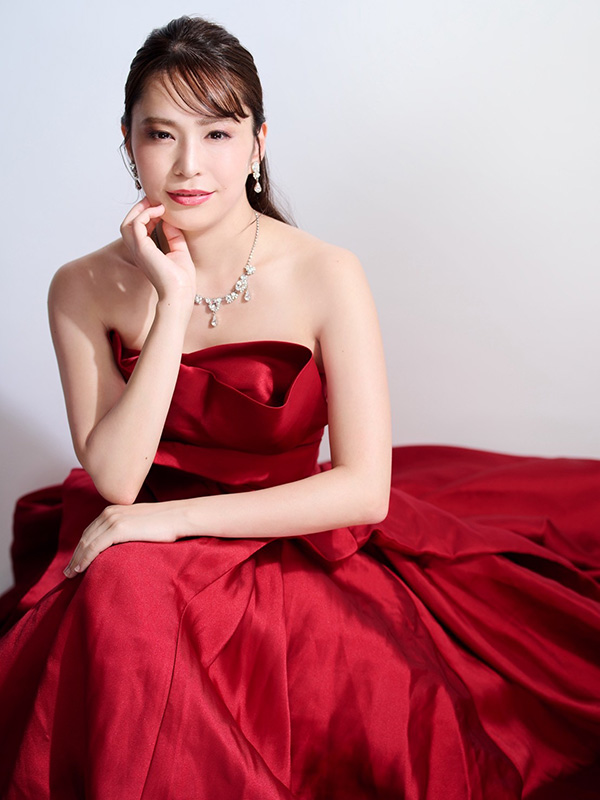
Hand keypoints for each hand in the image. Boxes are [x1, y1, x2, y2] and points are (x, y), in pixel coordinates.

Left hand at [62, 502, 179, 577]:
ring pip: (86, 543)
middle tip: (67, 572)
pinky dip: (84, 559)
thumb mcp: (141, 524)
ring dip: (76, 559)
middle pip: (85, 537)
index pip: (91, 531)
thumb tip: (122, 545)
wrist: (179, 517)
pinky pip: (94, 546)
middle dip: (75, 555)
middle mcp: (109, 513)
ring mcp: (112, 519)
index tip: (75, 561)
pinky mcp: (117, 528)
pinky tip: (80, 569)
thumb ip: (128, 530)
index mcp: (114, 510)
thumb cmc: (166, 524)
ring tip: (70, 574)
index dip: (81, 547)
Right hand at [120, 197, 195, 303]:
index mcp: (146, 253)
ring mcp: (138, 250)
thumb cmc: (181, 279)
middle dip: (139, 209)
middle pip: (128, 224)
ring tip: (156, 205)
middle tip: (154, 201)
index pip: (138, 229)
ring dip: (140, 210)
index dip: (147, 215)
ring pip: (128, 223)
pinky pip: (136, 224)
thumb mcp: (179, 251)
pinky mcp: (142, 248)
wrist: (180, 293)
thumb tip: (169, 219)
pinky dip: (145, 214)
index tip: (161, 208)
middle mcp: (138, 251)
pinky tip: (159, 212)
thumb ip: (173, 235)